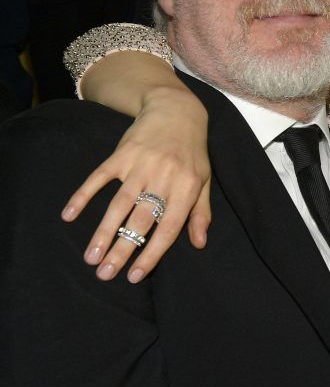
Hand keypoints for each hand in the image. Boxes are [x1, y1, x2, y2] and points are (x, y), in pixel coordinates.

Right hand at [61, 86, 211, 282]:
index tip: (135, 276)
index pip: (168, 228)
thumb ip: (200, 212)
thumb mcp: (204, 180)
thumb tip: (200, 244)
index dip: (152, 254)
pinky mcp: (122, 154)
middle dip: (122, 250)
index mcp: (186, 188)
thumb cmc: (192, 152)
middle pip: (140, 220)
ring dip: (102, 232)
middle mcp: (163, 178)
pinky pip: (99, 178)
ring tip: (90, 257)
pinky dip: (83, 196)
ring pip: (119, 204)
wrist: (176, 110)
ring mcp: (141, 165)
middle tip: (105, 274)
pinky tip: (69, 215)